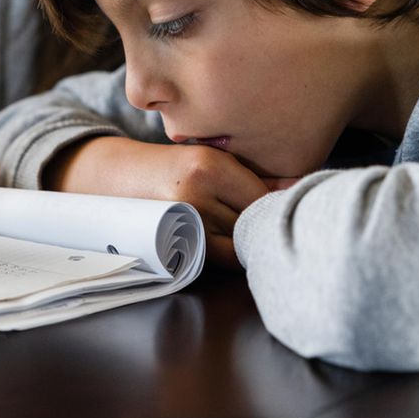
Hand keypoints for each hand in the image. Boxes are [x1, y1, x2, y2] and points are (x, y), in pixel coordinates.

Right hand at [46, 137, 267, 268]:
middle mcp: (196, 193)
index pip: (261, 197)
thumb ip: (253, 176)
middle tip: (272, 225)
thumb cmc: (174, 167)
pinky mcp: (175, 242)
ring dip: (247, 242)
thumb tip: (297, 188)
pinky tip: (231, 244)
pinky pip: (219, 258)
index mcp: (209, 165)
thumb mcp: (211, 160)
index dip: (275, 207)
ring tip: (248, 234)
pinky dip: (230, 254)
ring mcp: (183, 222)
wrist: (122, 179)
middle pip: (251, 222)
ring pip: (237, 244)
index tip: (283, 210)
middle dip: (262, 226)